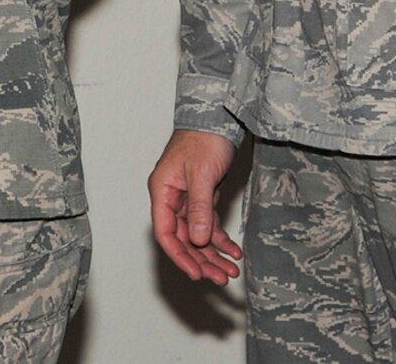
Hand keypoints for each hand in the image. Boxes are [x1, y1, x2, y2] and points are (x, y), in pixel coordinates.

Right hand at [149, 128, 242, 284]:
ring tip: (230, 270)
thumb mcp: (202, 174)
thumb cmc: (203, 139)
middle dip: (202, 260)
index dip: (180, 256)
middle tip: (221, 277)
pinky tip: (233, 250)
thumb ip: (199, 207)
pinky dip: (221, 238)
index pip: (165, 232)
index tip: (197, 274)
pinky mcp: (203, 197)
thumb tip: (198, 240)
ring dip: (213, 253)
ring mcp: (187, 199)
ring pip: (197, 234)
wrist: (218, 118)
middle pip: (183, 238)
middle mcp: (172, 198)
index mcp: (162, 191)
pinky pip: (209, 224)